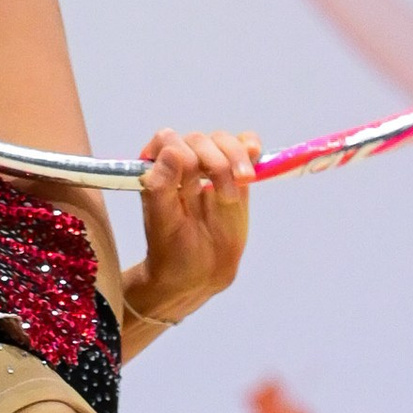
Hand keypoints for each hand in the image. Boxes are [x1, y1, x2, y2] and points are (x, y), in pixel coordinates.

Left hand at [123, 126, 257, 340]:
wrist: (198, 273)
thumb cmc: (172, 251)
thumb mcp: (162, 224)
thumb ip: (161, 186)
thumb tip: (172, 151)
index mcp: (158, 171)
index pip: (168, 140)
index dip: (182, 155)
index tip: (191, 182)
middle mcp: (182, 163)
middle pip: (200, 140)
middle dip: (215, 162)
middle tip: (225, 196)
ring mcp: (210, 167)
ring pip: (223, 141)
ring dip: (235, 158)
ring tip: (242, 183)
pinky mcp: (235, 174)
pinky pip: (245, 147)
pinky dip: (251, 146)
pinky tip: (255, 156)